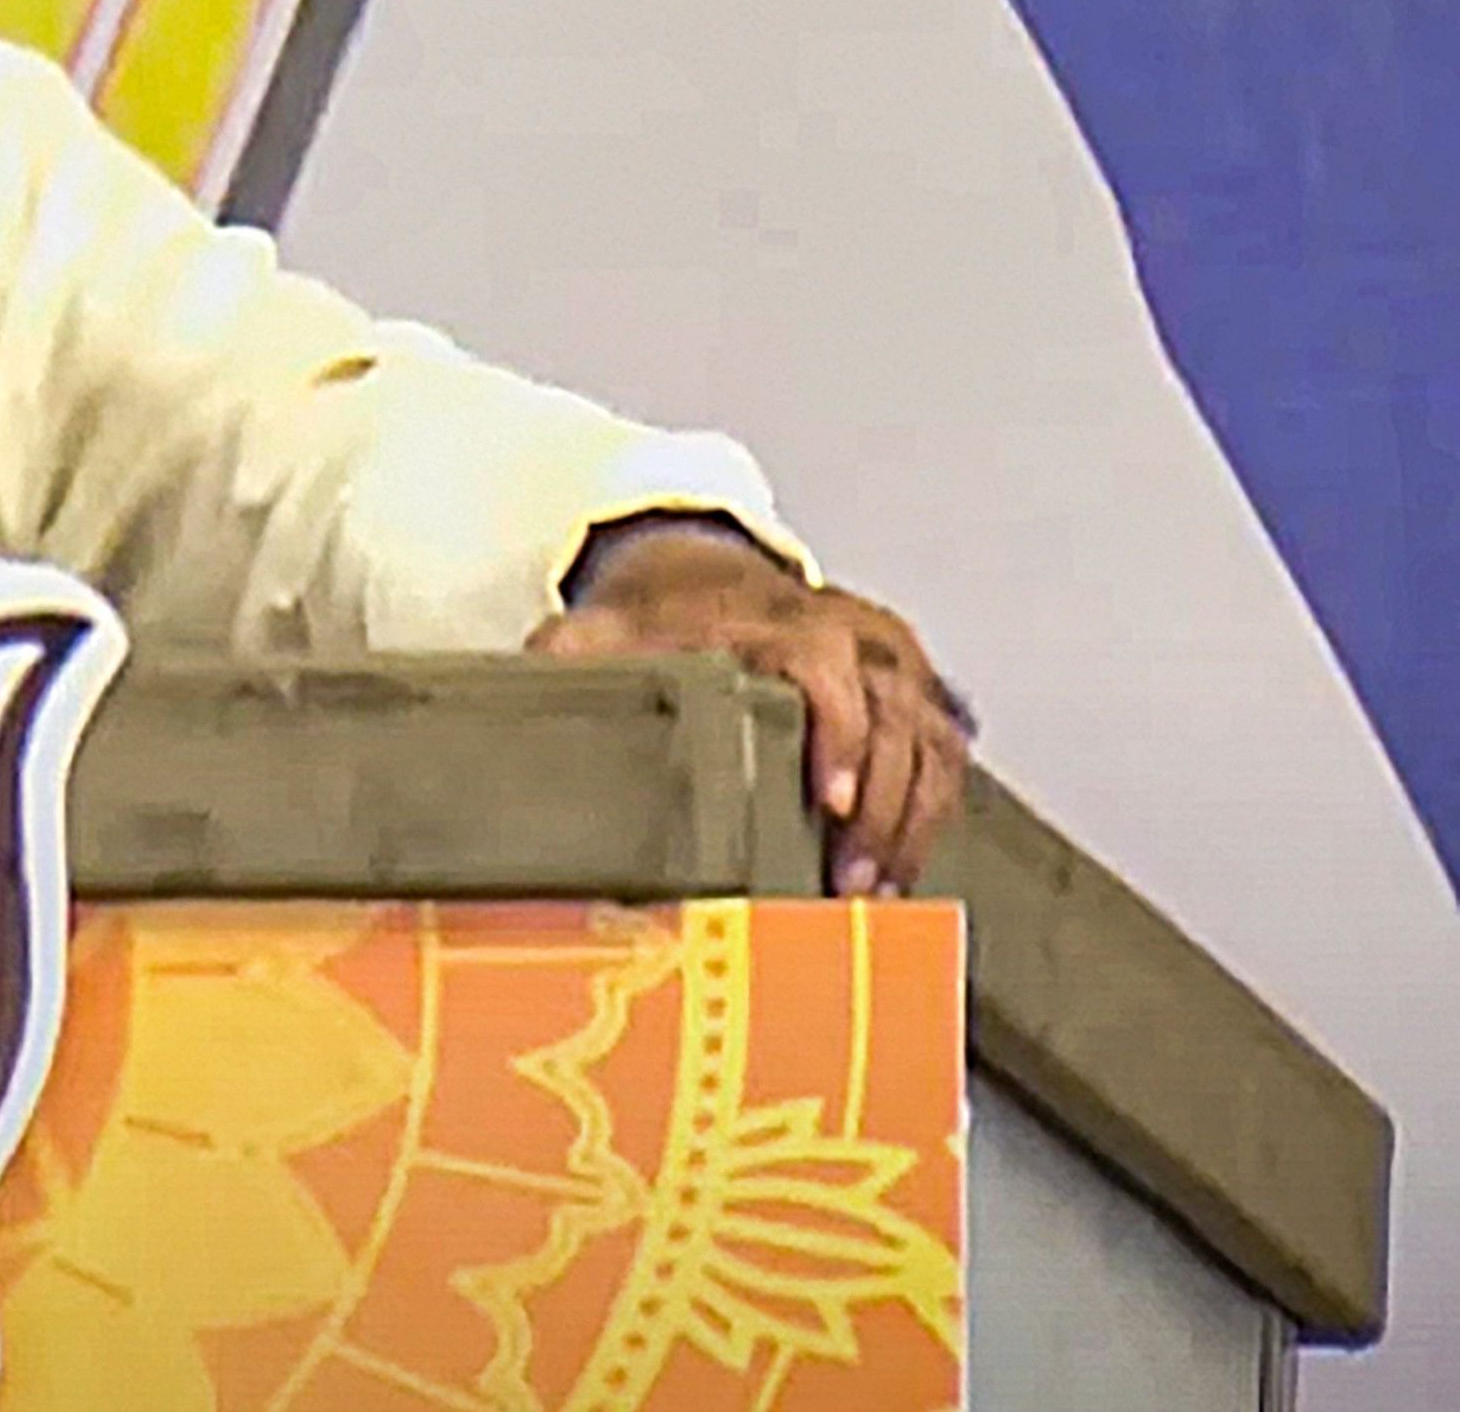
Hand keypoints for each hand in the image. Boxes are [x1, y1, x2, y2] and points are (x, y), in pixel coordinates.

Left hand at [526, 520, 968, 896]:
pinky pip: (945, 756)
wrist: (711, 579)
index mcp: (782, 619)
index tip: (831, 799)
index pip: (827, 667)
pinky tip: (896, 870)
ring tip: (873, 891)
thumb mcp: (605, 628)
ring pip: (932, 743)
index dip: (839, 733)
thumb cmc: (663, 619)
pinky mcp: (915, 693)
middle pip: (896, 718)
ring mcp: (892, 665)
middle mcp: (853, 635)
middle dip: (883, 808)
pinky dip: (928, 816)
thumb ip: (569, 655)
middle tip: (850, 882)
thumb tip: (524, 693)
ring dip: (911, 823)